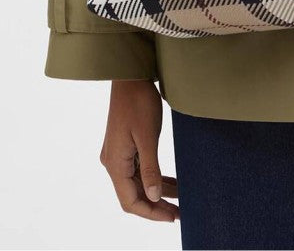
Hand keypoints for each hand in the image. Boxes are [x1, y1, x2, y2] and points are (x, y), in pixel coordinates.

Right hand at [101, 79, 179, 222]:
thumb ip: (151, 168)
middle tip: (179, 212)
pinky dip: (154, 178)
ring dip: (157, 193)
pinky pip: (139, 170)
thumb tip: (153, 196)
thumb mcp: (148, 136)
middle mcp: (113, 162)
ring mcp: (118, 154)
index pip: (130, 201)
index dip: (150, 213)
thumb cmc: (139, 102)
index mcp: (115, 163)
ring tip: (180, 200)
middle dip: (156, 206)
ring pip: (137, 183)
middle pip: (133, 195)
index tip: (171, 217)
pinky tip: (171, 182)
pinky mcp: (125, 147)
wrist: (131, 76)